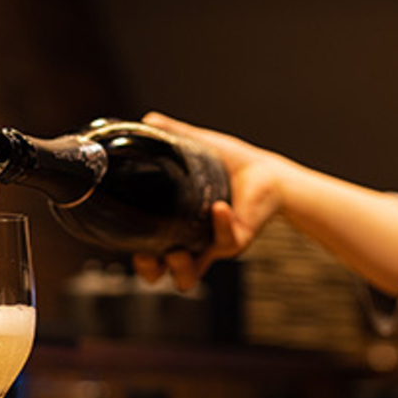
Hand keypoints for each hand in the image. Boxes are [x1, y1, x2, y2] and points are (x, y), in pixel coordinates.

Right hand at [134, 112, 289, 290]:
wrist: (266, 172)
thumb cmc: (231, 165)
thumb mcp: (195, 147)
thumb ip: (170, 135)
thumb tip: (146, 121)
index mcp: (177, 227)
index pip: (149, 255)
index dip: (137, 259)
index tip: (130, 243)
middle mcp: (193, 242)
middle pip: (162, 275)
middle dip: (151, 271)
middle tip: (149, 255)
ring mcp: (214, 245)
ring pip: (189, 277)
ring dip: (179, 268)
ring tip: (177, 249)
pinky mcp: (237, 240)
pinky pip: (225, 241)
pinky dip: (220, 224)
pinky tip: (218, 207)